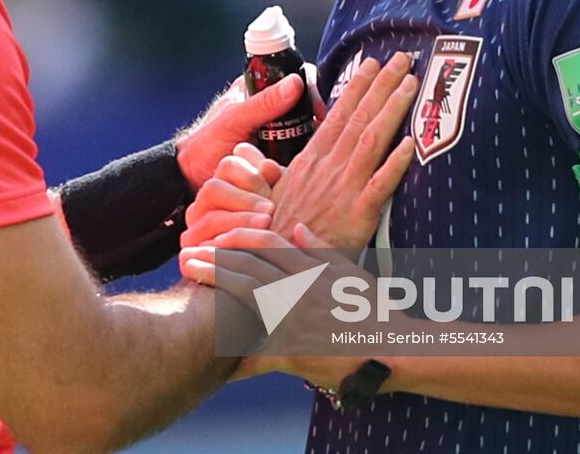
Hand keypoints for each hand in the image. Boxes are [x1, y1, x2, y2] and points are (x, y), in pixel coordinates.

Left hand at [174, 73, 303, 189]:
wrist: (191, 179)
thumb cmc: (204, 145)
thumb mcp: (234, 120)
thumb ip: (263, 102)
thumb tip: (295, 83)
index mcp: (256, 91)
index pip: (293, 77)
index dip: (309, 88)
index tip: (316, 107)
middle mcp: (268, 110)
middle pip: (303, 106)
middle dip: (314, 119)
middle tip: (319, 133)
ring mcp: (274, 134)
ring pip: (304, 130)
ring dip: (311, 139)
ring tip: (315, 150)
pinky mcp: (275, 156)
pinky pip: (297, 153)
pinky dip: (303, 158)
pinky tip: (308, 165)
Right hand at [180, 142, 282, 253]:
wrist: (271, 275)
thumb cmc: (281, 226)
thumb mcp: (280, 199)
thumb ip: (275, 180)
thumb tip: (268, 165)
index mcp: (225, 182)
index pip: (229, 165)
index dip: (252, 177)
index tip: (273, 191)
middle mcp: (206, 201)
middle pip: (214, 188)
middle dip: (245, 200)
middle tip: (270, 210)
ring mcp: (195, 225)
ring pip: (210, 217)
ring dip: (239, 221)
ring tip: (265, 225)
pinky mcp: (190, 251)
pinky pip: (203, 246)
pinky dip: (227, 247)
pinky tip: (250, 249)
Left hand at [180, 223, 362, 387]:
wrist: (392, 352)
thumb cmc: (376, 310)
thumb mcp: (351, 272)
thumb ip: (320, 249)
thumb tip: (296, 227)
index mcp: (311, 269)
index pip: (266, 242)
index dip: (237, 235)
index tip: (217, 235)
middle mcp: (298, 290)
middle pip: (247, 266)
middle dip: (214, 257)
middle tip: (188, 252)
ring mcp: (293, 320)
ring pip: (245, 296)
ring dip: (215, 283)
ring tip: (191, 273)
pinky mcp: (291, 351)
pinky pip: (255, 350)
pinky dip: (232, 348)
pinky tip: (208, 342)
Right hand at [270, 52, 417, 250]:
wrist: (272, 268)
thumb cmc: (276, 234)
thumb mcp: (273, 195)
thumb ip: (277, 175)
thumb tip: (261, 158)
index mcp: (311, 161)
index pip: (337, 115)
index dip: (356, 87)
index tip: (370, 63)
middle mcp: (328, 168)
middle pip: (359, 118)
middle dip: (381, 85)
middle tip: (402, 57)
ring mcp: (344, 189)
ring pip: (372, 140)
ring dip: (392, 108)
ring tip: (411, 83)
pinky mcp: (358, 215)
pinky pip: (381, 184)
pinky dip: (397, 162)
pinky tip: (413, 142)